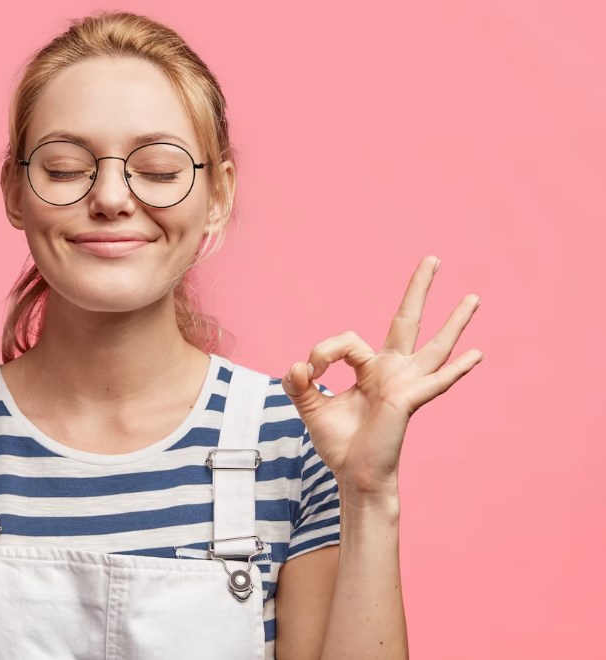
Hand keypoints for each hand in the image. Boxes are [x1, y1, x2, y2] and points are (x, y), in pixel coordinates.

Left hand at [281, 256, 483, 495]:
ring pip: (434, 346)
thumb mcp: (311, 408)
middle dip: (419, 289)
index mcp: (371, 369)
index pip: (348, 341)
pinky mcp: (409, 401)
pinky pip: (435, 382)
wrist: (353, 475)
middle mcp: (393, 371)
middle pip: (408, 321)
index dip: (324, 352)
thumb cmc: (340, 443)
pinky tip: (475, 355)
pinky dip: (456, 369)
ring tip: (473, 297)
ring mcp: (406, 384)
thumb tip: (295, 366)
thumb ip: (299, 384)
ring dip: (454, 321)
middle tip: (433, 258)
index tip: (308, 372)